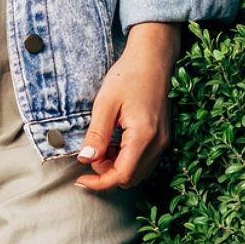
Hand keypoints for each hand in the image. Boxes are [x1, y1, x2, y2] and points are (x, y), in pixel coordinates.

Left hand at [75, 22, 179, 191]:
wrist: (152, 60)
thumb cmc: (128, 77)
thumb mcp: (105, 104)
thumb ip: (97, 134)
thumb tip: (86, 159)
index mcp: (144, 136)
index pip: (122, 175)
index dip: (99, 183)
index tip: (80, 180)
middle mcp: (159, 144)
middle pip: (131, 178)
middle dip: (106, 173)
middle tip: (90, 153)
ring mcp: (164, 142)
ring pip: (138, 171)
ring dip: (116, 166)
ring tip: (100, 144)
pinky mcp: (163, 137)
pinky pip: (144, 160)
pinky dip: (126, 159)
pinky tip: (114, 142)